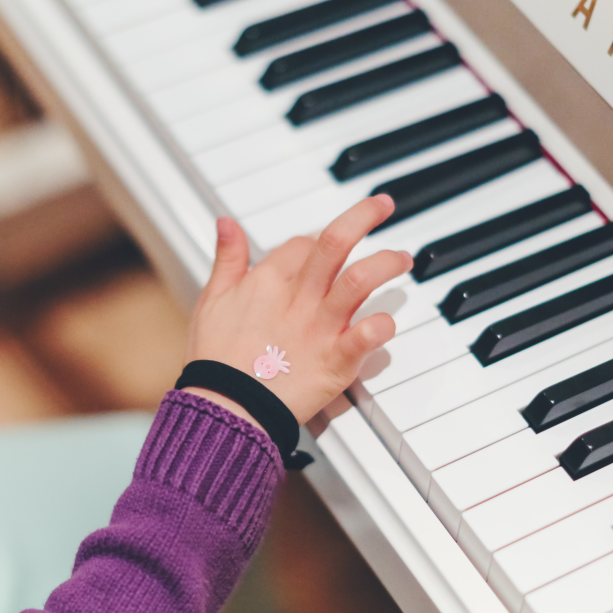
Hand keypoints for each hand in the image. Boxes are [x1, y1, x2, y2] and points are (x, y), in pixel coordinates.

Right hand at [183, 195, 411, 425]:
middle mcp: (297, 297)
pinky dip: (381, 327)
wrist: (222, 408)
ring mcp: (319, 328)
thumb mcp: (211, 300)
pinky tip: (387, 322)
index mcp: (267, 281)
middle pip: (335, 242)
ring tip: (401, 259)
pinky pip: (365, 337)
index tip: (327, 251)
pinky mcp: (334, 361)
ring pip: (359, 280)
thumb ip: (227, 260)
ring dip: (385, 263)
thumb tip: (226, 222)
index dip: (317, 243)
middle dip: (364, 216)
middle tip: (383, 205)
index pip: (303, 245)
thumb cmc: (215, 360)